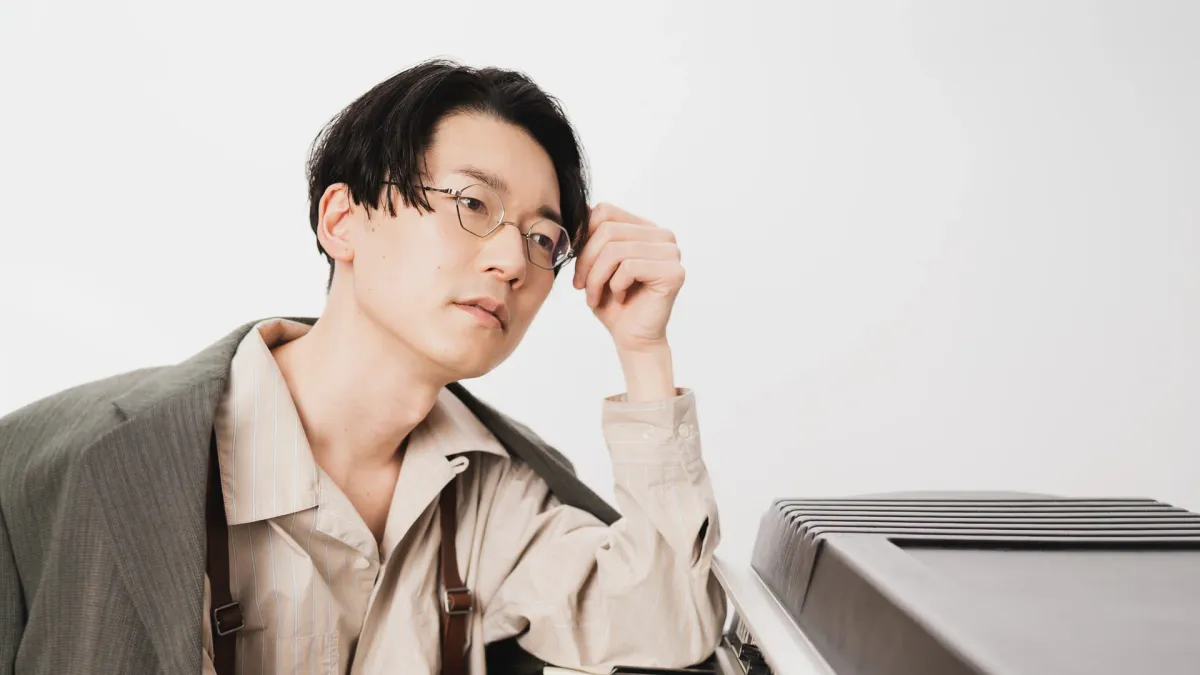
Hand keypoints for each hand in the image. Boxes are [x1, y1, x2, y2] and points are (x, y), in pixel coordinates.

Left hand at [571, 203, 684, 353]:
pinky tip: (620, 298)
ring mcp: (671, 252)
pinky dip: (615, 286)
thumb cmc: (611, 302)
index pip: (604, 211)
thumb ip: (590, 235)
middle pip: (607, 230)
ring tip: (594, 296)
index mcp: (644, 228)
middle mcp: (662, 236)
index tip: (577, 265)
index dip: (583, 237)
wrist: (632, 338)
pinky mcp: (673, 272)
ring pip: (615, 250)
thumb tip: (576, 208)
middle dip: (586, 261)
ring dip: (596, 277)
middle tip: (581, 286)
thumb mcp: (594, 263)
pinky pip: (629, 267)